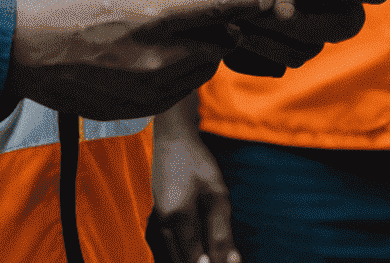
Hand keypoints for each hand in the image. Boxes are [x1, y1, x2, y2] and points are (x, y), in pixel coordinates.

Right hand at [3, 0, 273, 119]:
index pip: (221, 7)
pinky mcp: (141, 110)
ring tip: (172, 32)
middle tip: (208, 12)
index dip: (252, 0)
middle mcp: (157, 57)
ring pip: (205, 68)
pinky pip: (183, 89)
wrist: (30, 50)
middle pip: (222, 43)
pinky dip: (183, 71)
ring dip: (204, 49)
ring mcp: (149, 90)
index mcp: (154, 15)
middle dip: (223, 25)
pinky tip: (157, 55)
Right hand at [149, 92, 237, 262]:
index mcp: (176, 218)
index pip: (194, 259)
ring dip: (193, 258)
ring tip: (211, 254)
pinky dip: (185, 252)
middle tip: (221, 260)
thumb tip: (232, 262)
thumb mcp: (216, 191)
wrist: (171, 138)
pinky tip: (198, 248)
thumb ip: (221, 229)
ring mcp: (157, 223)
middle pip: (181, 261)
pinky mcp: (158, 220)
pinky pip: (170, 246)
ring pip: (173, 256)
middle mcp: (162, 226)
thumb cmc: (197, 162)